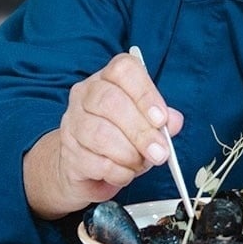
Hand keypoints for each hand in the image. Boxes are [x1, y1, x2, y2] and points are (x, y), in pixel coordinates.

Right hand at [22, 51, 183, 218]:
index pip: (123, 70)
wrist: (86, 168)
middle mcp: (86, 94)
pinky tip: (124, 173)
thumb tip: (174, 121)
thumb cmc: (120, 139)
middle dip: (141, 131)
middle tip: (159, 152)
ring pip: (100, 133)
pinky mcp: (68, 151)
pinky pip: (94, 162)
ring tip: (140, 163)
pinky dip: (116, 172)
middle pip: (110, 102)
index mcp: (108, 79)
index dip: (145, 94)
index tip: (161, 119)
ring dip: (129, 154)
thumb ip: (162, 121)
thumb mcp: (146, 125)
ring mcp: (72, 122)